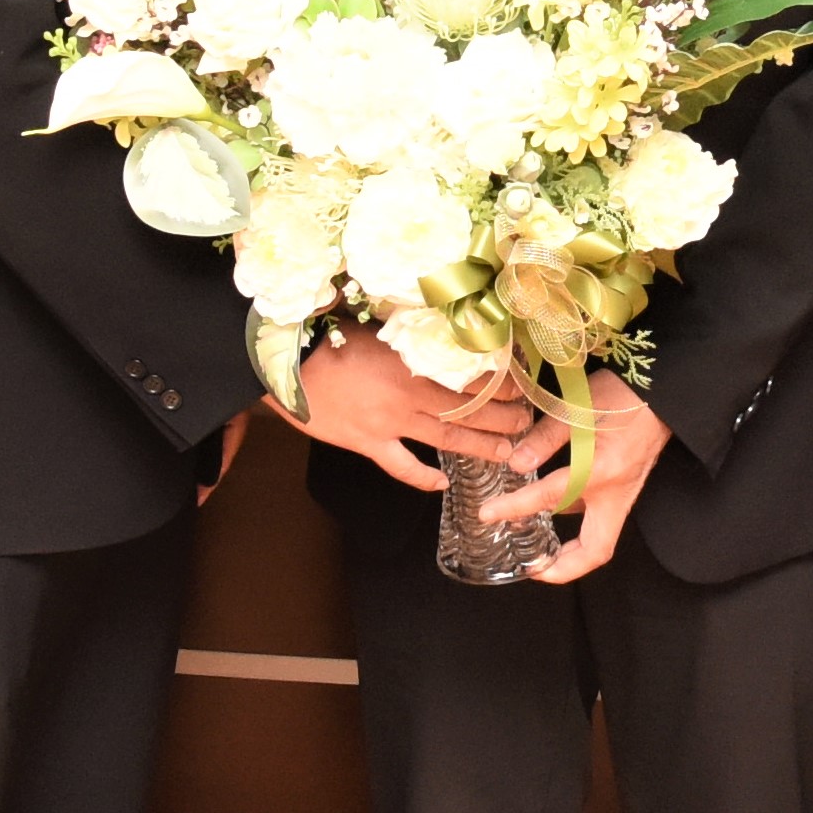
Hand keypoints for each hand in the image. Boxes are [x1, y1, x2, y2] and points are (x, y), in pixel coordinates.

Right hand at [299, 325, 554, 497]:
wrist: (285, 365)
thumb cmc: (328, 336)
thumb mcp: (379, 327)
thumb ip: (414, 336)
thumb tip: (449, 331)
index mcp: (413, 363)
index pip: (470, 377)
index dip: (500, 384)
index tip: (522, 385)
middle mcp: (407, 397)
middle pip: (467, 412)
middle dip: (501, 419)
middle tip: (526, 423)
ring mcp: (388, 425)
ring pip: (446, 440)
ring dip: (479, 447)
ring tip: (506, 453)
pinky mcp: (367, 444)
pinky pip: (402, 466)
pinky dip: (423, 478)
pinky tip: (443, 484)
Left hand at [526, 376, 669, 583]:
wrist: (666, 390)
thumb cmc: (623, 394)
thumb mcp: (577, 408)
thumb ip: (544, 438)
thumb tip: (516, 463)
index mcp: (601, 470)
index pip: (550, 497)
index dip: (514, 507)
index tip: (488, 514)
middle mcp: (616, 491)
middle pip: (595, 551)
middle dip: (563, 569)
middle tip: (533, 570)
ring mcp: (625, 492)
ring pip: (599, 539)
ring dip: (570, 552)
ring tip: (538, 550)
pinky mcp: (626, 487)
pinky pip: (600, 517)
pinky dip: (575, 523)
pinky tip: (553, 509)